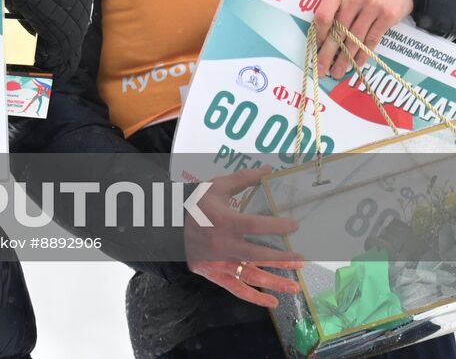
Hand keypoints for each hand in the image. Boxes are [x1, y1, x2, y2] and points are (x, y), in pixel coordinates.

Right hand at [186, 167, 302, 307]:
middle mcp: (222, 244)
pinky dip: (255, 298)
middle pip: (257, 255)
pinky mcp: (214, 274)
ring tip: (295, 287)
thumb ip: (243, 180)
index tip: (295, 226)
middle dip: (282, 259)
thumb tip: (270, 169)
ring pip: (250, 275)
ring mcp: (218, 262)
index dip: (277, 226)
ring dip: (274, 282)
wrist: (170, 224)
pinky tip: (273, 302)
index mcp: (223, 220)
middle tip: (302, 260)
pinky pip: (236, 289)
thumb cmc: (198, 204)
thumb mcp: (216, 187)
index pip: (255, 225)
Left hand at [311, 0, 412, 78]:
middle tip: (320, 70)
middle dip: (327, 54)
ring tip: (337, 72)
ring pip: (355, 39)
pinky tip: (356, 64)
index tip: (314, 47)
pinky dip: (363, 54)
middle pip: (338, 31)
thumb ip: (332, 0)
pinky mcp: (389, 16)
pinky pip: (372, 39)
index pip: (323, 15)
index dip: (318, 34)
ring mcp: (374, 6)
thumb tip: (318, 28)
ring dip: (345, 58)